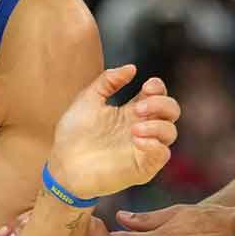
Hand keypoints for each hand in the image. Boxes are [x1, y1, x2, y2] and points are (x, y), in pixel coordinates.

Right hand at [0, 213, 139, 235]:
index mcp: (93, 228)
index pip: (66, 216)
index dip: (43, 220)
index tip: (25, 229)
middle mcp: (80, 223)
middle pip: (49, 213)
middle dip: (26, 222)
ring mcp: (69, 228)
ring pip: (41, 219)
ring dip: (21, 226)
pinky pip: (40, 229)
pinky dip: (24, 233)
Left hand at [46, 66, 179, 198]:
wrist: (63, 163)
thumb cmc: (73, 133)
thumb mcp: (88, 99)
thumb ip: (108, 80)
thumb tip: (132, 67)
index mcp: (131, 110)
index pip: (158, 94)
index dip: (158, 87)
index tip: (147, 86)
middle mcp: (142, 127)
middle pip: (171, 111)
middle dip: (161, 104)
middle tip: (139, 109)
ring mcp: (144, 148)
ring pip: (171, 132)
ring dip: (158, 126)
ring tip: (134, 128)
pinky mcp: (142, 167)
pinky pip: (163, 155)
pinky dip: (156, 145)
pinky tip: (138, 140)